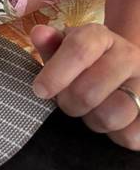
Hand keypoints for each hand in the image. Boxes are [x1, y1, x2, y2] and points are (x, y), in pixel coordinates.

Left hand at [30, 23, 139, 149]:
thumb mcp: (64, 48)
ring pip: (111, 115)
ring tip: (91, 111)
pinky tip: (112, 123)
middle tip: (67, 101)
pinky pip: (132, 136)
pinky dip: (115, 135)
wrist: (121, 70)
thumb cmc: (84, 62)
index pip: (79, 50)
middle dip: (69, 103)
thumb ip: (50, 43)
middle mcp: (128, 56)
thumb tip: (39, 34)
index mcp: (100, 36)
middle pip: (89, 91)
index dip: (56, 73)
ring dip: (92, 120)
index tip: (40, 90)